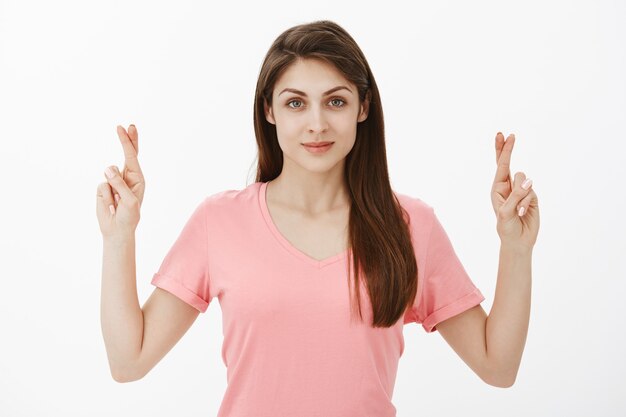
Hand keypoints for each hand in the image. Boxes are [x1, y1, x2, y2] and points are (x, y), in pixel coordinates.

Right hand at [96, 124, 145, 237]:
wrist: (117, 230)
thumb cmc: (129, 216)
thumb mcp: (129, 201)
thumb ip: (120, 184)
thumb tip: (108, 168)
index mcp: (137, 178)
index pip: (133, 156)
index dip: (128, 142)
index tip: (126, 127)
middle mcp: (126, 177)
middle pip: (126, 155)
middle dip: (125, 140)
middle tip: (122, 126)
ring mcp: (113, 181)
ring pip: (108, 173)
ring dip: (112, 188)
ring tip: (116, 202)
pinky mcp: (102, 188)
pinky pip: (101, 185)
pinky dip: (105, 196)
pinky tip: (110, 205)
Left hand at [491, 132, 539, 250]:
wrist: (518, 241)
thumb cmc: (506, 227)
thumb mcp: (506, 212)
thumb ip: (516, 196)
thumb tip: (529, 181)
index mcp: (497, 188)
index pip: (500, 166)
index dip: (503, 150)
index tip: (504, 135)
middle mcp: (508, 187)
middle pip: (509, 164)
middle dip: (508, 150)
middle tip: (510, 135)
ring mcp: (521, 191)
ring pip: (524, 180)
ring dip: (521, 195)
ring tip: (517, 211)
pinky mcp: (532, 197)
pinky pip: (532, 192)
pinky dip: (527, 202)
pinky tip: (523, 213)